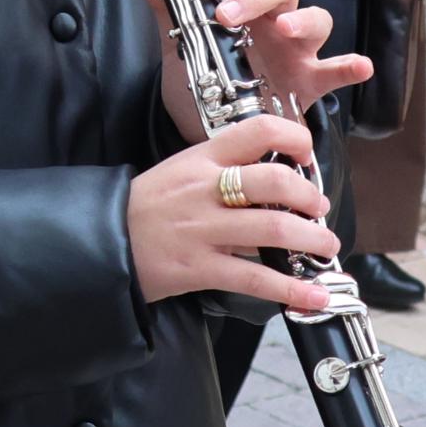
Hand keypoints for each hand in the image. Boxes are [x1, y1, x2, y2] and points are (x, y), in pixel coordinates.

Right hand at [129, 113, 339, 313]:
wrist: (99, 241)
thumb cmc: (143, 208)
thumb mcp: (179, 172)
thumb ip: (222, 173)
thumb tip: (274, 187)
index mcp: (200, 158)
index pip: (257, 131)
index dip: (293, 139)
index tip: (306, 157)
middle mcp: (204, 189)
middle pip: (273, 181)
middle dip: (310, 197)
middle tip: (319, 209)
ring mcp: (202, 229)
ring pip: (272, 228)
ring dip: (313, 239)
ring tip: (326, 247)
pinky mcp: (198, 268)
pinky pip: (254, 278)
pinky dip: (291, 288)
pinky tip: (313, 295)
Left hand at [187, 0, 374, 126]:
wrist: (213, 132)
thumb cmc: (206, 80)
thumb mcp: (181, 45)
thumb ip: (165, 6)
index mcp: (242, 0)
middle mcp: (273, 18)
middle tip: (227, 13)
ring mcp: (297, 48)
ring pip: (317, 18)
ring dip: (303, 19)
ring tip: (284, 28)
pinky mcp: (312, 81)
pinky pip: (337, 69)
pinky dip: (350, 66)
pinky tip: (358, 67)